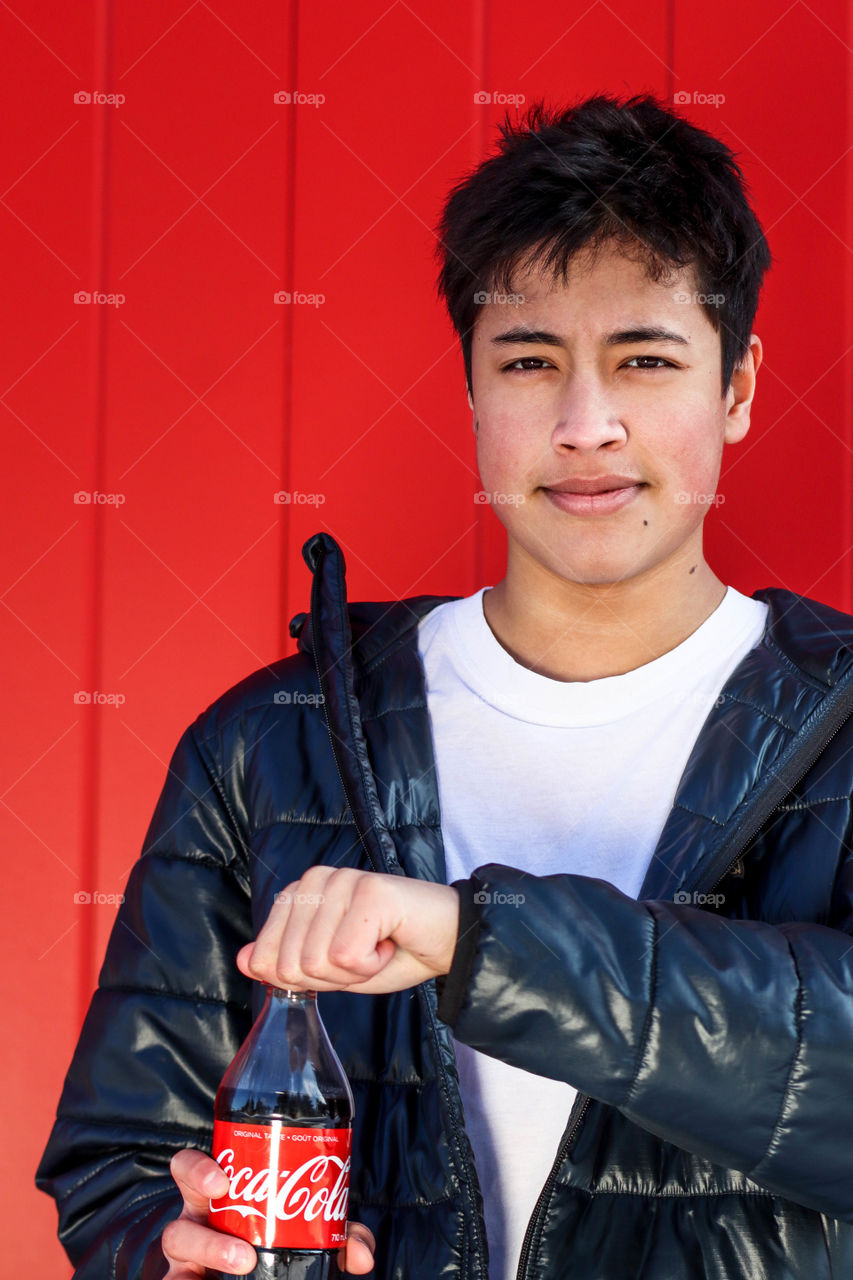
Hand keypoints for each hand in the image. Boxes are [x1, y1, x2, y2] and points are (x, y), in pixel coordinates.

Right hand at [161, 1147, 375, 1275]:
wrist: (255, 1270)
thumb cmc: (277, 1235)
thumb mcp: (308, 1228)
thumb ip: (339, 1234)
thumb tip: (360, 1254)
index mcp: (216, 1197)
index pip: (188, 1169)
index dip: (197, 1169)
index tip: (223, 1180)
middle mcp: (194, 1227)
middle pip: (177, 1223)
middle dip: (206, 1238)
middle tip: (244, 1248)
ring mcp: (185, 1264)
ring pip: (178, 1256)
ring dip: (211, 1260)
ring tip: (243, 1264)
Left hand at [237, 865, 460, 994]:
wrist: (448, 941)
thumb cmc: (392, 950)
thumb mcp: (330, 968)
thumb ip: (287, 964)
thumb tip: (244, 960)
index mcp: (299, 894)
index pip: (264, 958)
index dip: (307, 978)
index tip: (342, 960)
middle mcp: (315, 880)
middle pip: (290, 965)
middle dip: (332, 978)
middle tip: (365, 954)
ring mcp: (342, 881)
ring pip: (318, 962)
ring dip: (355, 971)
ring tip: (379, 946)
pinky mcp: (370, 892)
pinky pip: (347, 957)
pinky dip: (373, 965)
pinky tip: (390, 942)